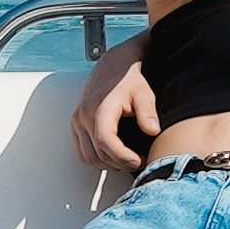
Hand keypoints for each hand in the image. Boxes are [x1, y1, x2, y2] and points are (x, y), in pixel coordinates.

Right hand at [76, 51, 159, 174]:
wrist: (115, 64)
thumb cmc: (130, 79)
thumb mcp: (144, 93)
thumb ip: (147, 111)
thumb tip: (152, 130)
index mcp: (99, 108)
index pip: (105, 141)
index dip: (122, 156)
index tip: (138, 161)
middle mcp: (84, 116)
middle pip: (97, 154)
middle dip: (120, 163)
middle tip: (140, 162)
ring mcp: (78, 121)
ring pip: (88, 157)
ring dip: (108, 164)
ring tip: (128, 159)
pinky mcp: (76, 124)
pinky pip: (83, 152)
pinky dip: (97, 159)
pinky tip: (115, 155)